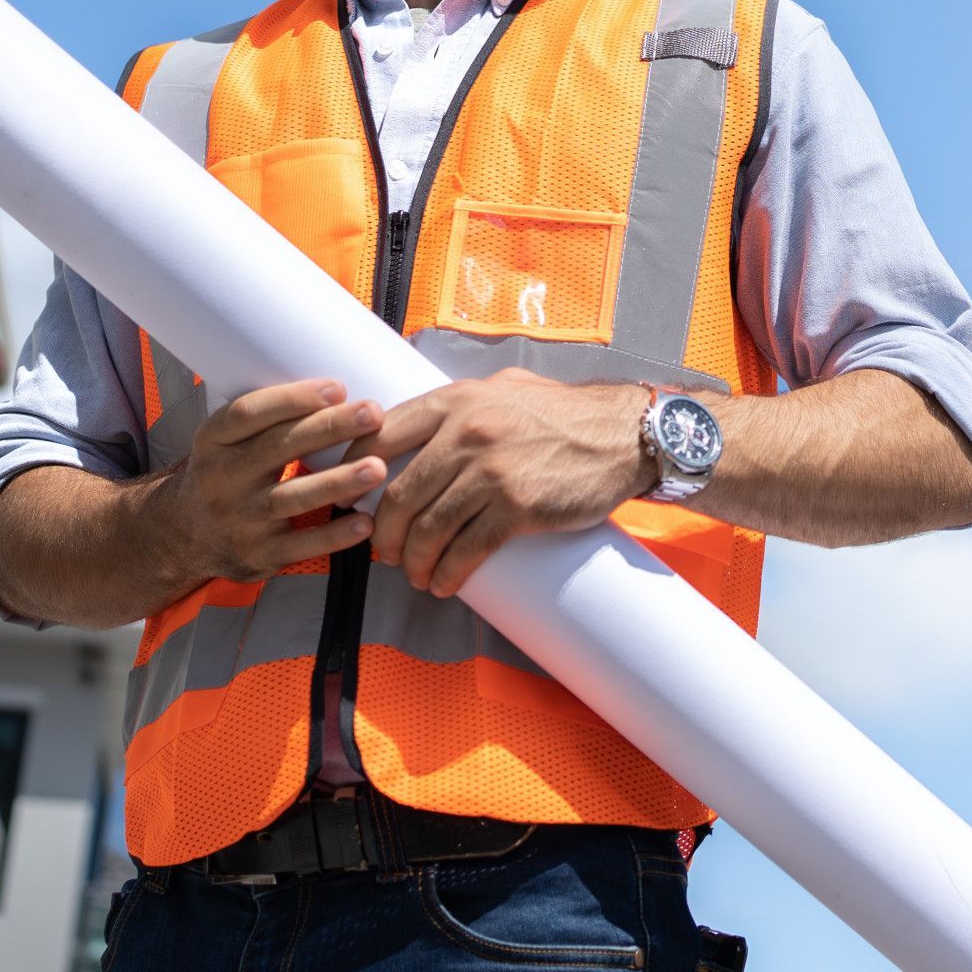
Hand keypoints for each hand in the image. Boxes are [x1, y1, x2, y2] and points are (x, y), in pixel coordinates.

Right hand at [162, 378, 386, 582]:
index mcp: (213, 440)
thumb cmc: (228, 472)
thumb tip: (339, 391)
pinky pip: (300, 545)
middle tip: (373, 413)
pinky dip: (334, 535)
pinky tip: (366, 521)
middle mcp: (221, 478)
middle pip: (277, 449)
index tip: (337, 387)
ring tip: (377, 467)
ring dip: (336, 482)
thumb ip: (270, 419)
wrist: (187, 536)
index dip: (292, 399)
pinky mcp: (258, 555)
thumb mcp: (227, 440)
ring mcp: (239, 519)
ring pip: (290, 498)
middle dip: (328, 428)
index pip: (248, 413)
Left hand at [347, 369, 652, 598]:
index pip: (381, 436)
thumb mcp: (502, 389)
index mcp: (455, 401)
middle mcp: (466, 433)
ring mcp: (491, 471)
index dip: (354, 472)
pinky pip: (466, 550)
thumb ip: (459, 405)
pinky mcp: (517, 508)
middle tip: (383, 552)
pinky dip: (448, 573)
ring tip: (416, 574)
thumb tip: (413, 425)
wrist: (622, 435)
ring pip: (428, 528)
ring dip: (413, 562)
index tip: (349, 498)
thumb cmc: (561, 414)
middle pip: (398, 495)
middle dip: (383, 534)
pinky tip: (444, 583)